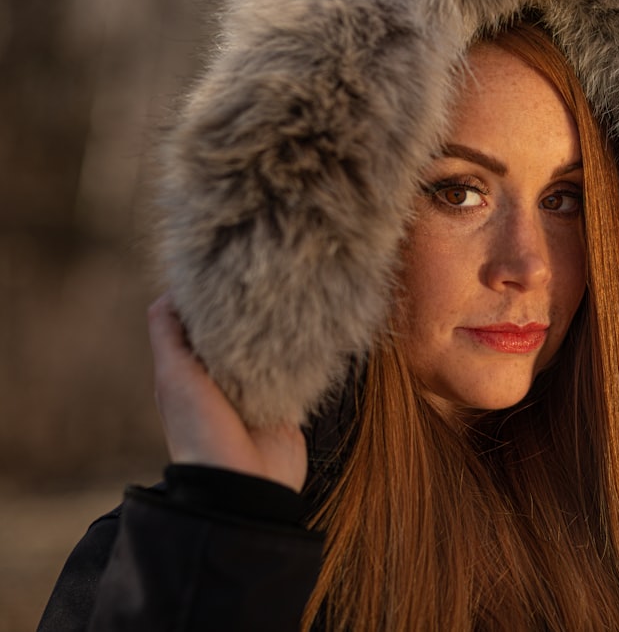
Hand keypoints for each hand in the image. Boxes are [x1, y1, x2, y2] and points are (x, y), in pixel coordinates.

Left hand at [147, 294, 307, 492]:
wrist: (244, 487)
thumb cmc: (202, 433)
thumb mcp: (173, 377)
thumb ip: (168, 335)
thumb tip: (173, 291)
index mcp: (188, 372)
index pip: (195, 324)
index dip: (206, 298)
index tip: (225, 272)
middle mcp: (219, 380)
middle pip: (233, 334)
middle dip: (246, 313)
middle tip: (266, 282)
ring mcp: (253, 393)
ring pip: (266, 350)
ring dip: (276, 332)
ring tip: (291, 303)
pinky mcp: (284, 404)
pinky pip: (295, 372)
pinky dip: (301, 356)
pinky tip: (310, 334)